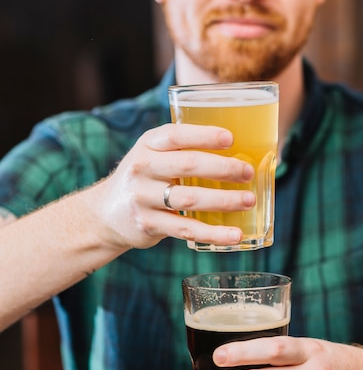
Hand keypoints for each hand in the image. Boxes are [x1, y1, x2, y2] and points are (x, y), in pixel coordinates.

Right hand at [88, 123, 254, 250]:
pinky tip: (235, 235)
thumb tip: (240, 152)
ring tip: (249, 200)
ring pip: (189, 199)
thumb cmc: (146, 178)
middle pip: (187, 165)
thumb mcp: (154, 155)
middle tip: (247, 172)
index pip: (176, 135)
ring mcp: (143, 198)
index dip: (204, 135)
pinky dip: (214, 233)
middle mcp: (142, 168)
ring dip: (223, 200)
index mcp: (148, 144)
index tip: (231, 139)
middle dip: (223, 168)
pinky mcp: (149, 224)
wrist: (106, 213)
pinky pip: (186, 229)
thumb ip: (184, 151)